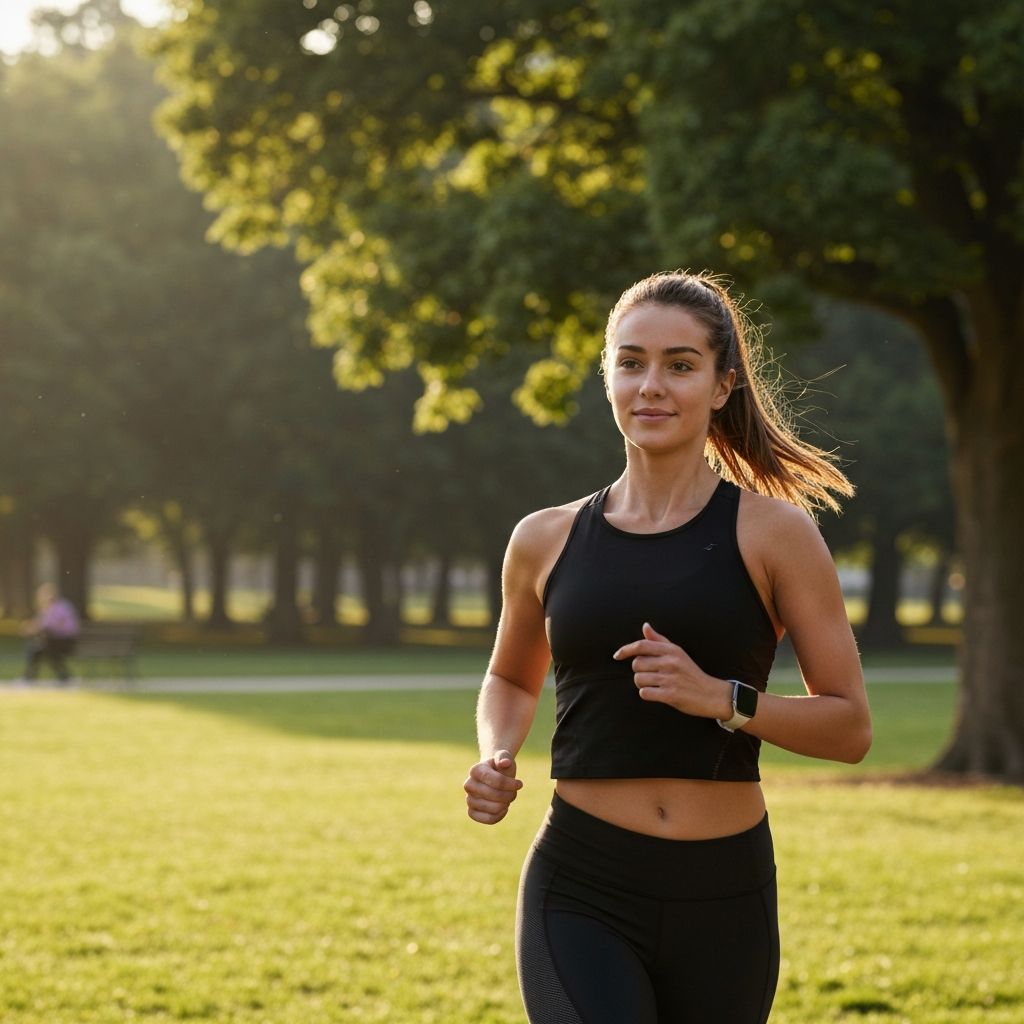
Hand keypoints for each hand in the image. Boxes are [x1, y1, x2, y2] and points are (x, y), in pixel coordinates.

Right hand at [464, 750, 522, 824]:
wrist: (494, 776)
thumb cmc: (501, 767)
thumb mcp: (504, 757)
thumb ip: (504, 757)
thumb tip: (504, 762)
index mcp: (475, 770)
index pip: (497, 781)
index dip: (511, 784)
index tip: (519, 784)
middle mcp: (469, 785)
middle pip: (495, 796)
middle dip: (510, 795)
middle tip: (514, 792)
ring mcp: (469, 799)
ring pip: (493, 809)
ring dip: (506, 804)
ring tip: (508, 798)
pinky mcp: (472, 812)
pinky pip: (488, 819)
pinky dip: (499, 815)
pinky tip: (503, 808)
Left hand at [613, 622, 731, 718]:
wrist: (711, 694)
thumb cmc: (691, 673)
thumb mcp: (678, 653)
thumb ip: (659, 640)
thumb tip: (645, 626)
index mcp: (671, 650)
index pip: (641, 645)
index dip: (625, 650)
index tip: (617, 656)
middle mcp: (670, 662)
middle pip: (636, 664)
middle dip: (639, 671)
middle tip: (651, 675)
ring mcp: (670, 678)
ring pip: (638, 679)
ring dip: (643, 684)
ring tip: (656, 685)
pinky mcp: (670, 694)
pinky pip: (644, 693)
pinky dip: (647, 694)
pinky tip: (658, 693)